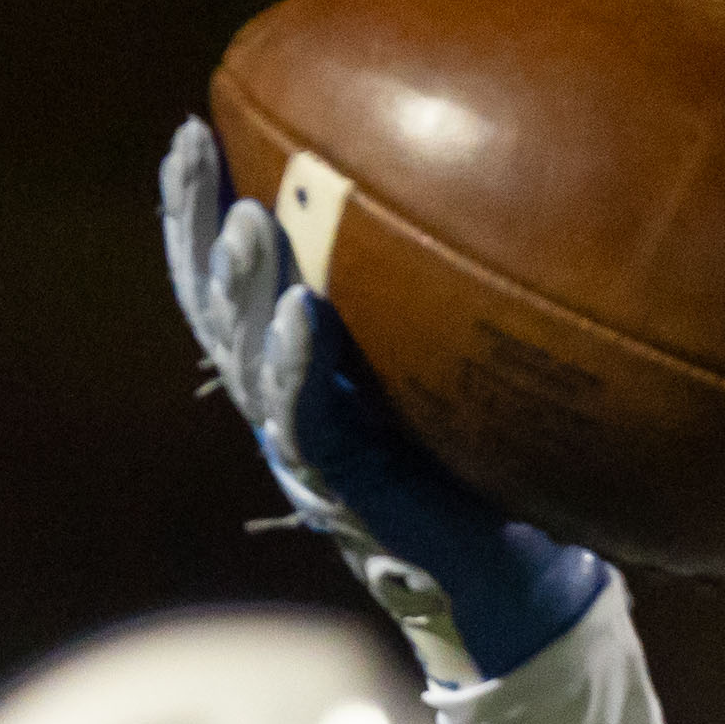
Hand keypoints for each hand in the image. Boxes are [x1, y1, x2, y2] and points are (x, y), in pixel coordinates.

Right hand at [158, 118, 610, 686]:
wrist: (530, 597)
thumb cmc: (510, 478)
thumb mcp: (474, 370)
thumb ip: (455, 299)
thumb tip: (506, 177)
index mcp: (311, 374)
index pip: (236, 282)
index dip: (201, 212)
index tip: (195, 126)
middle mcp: (295, 410)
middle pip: (217, 305)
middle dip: (197, 224)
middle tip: (193, 147)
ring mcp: (313, 456)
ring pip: (248, 358)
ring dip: (244, 285)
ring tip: (250, 220)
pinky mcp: (347, 496)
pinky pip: (308, 424)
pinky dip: (297, 366)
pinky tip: (300, 310)